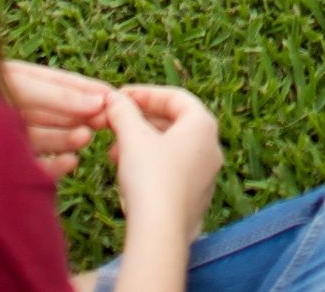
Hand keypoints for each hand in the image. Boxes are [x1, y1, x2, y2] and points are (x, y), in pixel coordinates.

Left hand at [3, 59, 109, 180]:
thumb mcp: (18, 83)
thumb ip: (58, 95)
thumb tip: (98, 102)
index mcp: (23, 81)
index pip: (65, 85)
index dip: (90, 91)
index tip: (115, 97)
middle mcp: (20, 107)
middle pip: (60, 113)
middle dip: (84, 116)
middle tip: (105, 121)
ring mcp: (13, 134)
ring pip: (50, 137)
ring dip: (70, 138)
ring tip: (85, 137)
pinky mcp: (7, 162)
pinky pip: (37, 166)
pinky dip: (55, 165)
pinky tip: (71, 162)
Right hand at [104, 84, 224, 258]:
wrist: (161, 230)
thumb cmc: (151, 177)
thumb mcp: (132, 137)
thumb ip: (123, 112)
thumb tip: (113, 98)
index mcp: (203, 125)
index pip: (175, 97)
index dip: (144, 94)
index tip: (120, 98)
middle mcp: (211, 147)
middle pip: (174, 123)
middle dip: (140, 122)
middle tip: (114, 126)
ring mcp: (207, 175)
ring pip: (172, 149)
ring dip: (142, 145)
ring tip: (115, 154)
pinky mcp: (196, 198)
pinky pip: (174, 171)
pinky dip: (152, 166)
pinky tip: (129, 175)